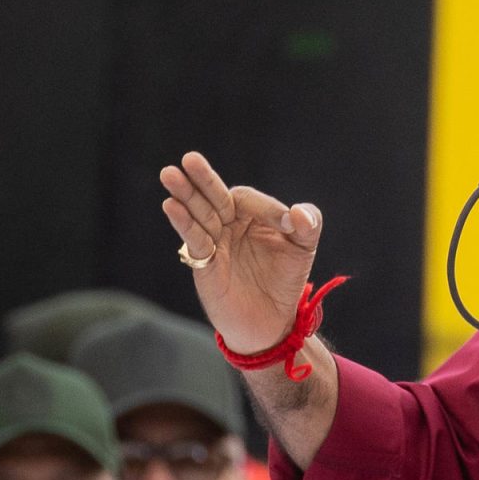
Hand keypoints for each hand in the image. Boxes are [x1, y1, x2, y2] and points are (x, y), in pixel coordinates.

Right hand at [160, 151, 323, 353]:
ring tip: (170, 174)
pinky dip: (184, 223)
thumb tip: (298, 212)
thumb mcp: (303, 249)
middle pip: (215, 197)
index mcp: (252, 215)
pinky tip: (172, 205)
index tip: (286, 226)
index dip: (265, 207)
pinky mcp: (205, 264)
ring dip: (185, 195)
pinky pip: (195, 239)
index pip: (248, 198)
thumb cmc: (284, 280)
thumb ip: (308, 226)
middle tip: (190, 158)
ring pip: (199, 214)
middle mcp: (230, 224)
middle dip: (203, 178)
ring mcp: (215, 242)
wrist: (271, 321)